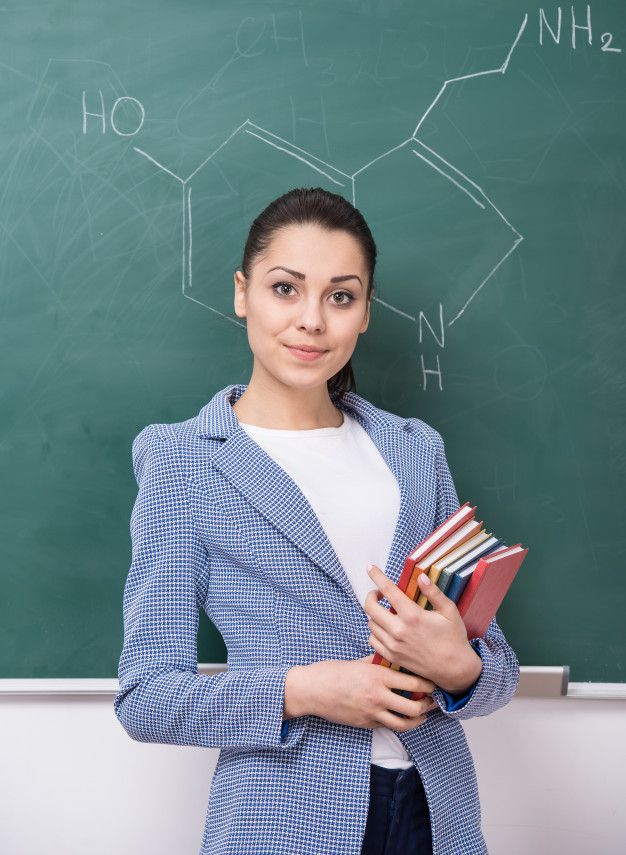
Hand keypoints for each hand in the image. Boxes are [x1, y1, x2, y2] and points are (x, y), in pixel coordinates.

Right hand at [306, 655, 438, 732]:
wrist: (312, 690)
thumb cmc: (333, 672)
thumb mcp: (358, 663)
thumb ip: (378, 663)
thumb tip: (394, 660)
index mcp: (378, 677)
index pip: (413, 684)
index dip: (428, 685)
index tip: (433, 683)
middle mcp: (377, 696)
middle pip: (413, 707)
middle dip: (427, 705)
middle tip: (433, 701)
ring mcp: (371, 713)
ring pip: (403, 723)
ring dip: (417, 720)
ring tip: (423, 715)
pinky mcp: (365, 724)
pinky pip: (387, 726)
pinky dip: (398, 723)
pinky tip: (402, 719)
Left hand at [363, 565, 482, 693]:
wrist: (454, 669)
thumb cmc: (453, 638)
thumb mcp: (449, 611)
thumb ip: (433, 592)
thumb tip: (421, 576)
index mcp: (413, 616)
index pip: (388, 590)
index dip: (377, 576)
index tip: (370, 568)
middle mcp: (399, 630)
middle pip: (370, 607)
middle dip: (372, 595)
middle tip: (379, 594)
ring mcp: (393, 645)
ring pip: (370, 624)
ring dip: (374, 614)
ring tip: (386, 611)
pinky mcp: (392, 657)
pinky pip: (373, 640)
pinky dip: (375, 631)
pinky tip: (385, 628)